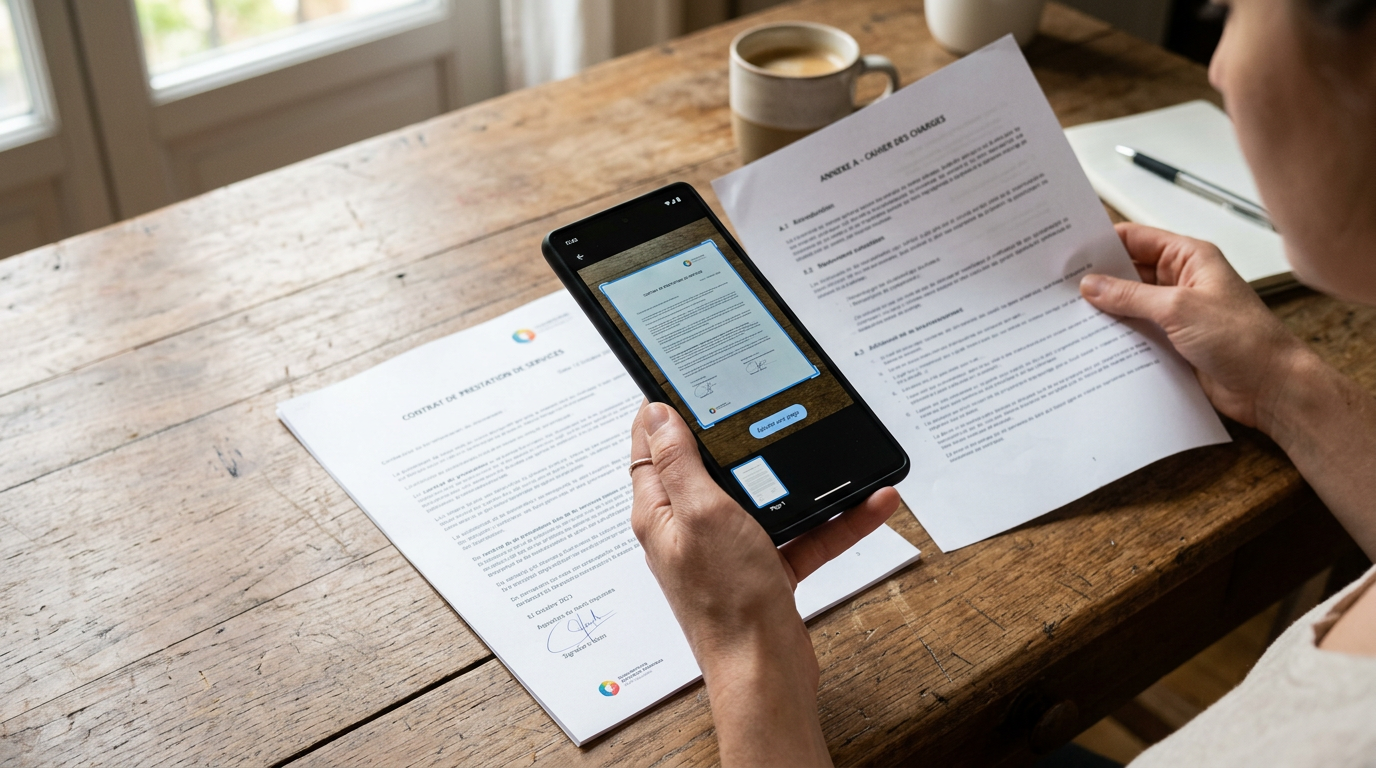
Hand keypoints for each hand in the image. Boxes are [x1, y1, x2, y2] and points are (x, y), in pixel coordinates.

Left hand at [628, 400, 898, 766]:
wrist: (766, 672)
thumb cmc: (726, 601)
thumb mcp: (702, 513)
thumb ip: (681, 462)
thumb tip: (657, 414)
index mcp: (661, 513)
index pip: (651, 448)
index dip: (664, 412)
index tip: (687, 381)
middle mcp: (691, 529)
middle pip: (712, 467)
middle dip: (743, 438)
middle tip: (767, 405)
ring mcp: (729, 550)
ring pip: (767, 498)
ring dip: (802, 479)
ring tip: (833, 453)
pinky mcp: (767, 570)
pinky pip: (803, 534)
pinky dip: (834, 520)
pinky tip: (870, 504)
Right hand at [1080, 223, 1313, 430]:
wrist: (1270, 387)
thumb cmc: (1244, 339)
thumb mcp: (1179, 309)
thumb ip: (1131, 296)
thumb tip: (1093, 285)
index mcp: (1190, 258)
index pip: (1136, 239)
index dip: (1103, 243)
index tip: (1070, 253)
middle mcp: (1181, 281)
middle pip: (1128, 272)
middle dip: (1098, 279)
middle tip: (1060, 286)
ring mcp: (1176, 313)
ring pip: (1129, 305)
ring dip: (1105, 311)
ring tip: (1069, 315)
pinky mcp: (1172, 341)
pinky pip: (1136, 332)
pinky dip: (1116, 336)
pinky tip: (1092, 341)